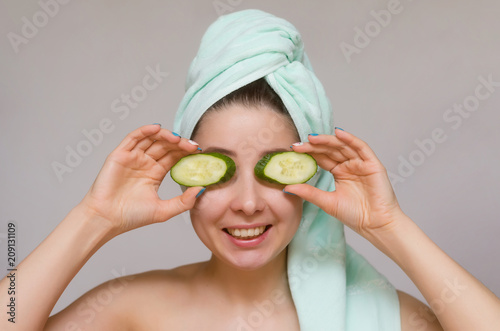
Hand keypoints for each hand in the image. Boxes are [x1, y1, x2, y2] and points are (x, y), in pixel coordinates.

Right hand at [79, 124, 203, 236]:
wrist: (106, 219)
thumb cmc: (131, 217)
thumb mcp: (164, 210)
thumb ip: (184, 201)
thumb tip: (202, 189)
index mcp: (155, 173)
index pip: (174, 157)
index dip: (186, 153)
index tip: (199, 152)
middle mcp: (145, 163)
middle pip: (165, 146)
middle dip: (180, 144)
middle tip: (193, 146)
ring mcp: (133, 158)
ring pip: (152, 139)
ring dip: (166, 136)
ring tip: (178, 139)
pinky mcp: (120, 155)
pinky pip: (133, 138)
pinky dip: (145, 131)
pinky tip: (158, 129)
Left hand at [285, 128, 404, 236]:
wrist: (375, 225)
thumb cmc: (355, 215)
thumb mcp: (326, 202)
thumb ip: (308, 192)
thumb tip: (287, 187)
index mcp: (339, 172)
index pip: (322, 158)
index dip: (309, 153)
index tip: (293, 150)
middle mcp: (350, 165)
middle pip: (330, 150)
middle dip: (314, 146)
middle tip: (298, 145)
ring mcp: (361, 163)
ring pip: (343, 146)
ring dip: (328, 140)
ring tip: (312, 138)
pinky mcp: (372, 164)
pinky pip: (361, 148)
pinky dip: (350, 139)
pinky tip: (338, 134)